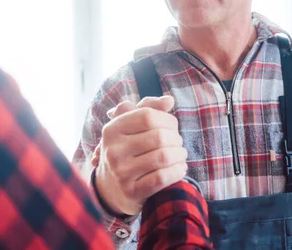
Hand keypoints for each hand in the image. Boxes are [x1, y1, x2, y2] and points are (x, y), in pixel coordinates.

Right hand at [94, 96, 187, 215]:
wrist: (111, 188)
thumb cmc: (128, 150)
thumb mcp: (132, 126)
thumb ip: (150, 108)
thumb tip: (169, 100)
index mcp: (112, 129)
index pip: (147, 116)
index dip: (167, 119)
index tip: (173, 126)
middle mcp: (113, 150)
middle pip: (159, 137)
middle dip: (176, 139)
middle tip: (178, 143)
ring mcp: (121, 172)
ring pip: (163, 157)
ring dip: (180, 155)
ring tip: (181, 155)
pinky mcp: (132, 191)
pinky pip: (162, 178)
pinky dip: (177, 171)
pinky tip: (180, 168)